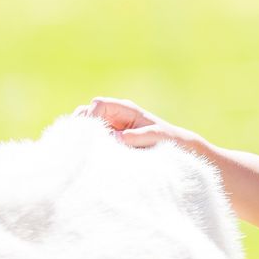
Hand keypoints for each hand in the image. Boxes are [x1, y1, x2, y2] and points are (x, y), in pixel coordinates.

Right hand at [75, 97, 195, 150]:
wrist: (178, 148)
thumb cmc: (168, 139)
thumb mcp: (155, 136)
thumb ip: (135, 136)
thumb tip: (113, 137)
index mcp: (126, 109)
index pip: (99, 104)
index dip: (91, 116)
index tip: (90, 133)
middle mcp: (115, 115)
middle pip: (87, 111)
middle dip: (82, 124)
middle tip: (81, 142)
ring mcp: (110, 126)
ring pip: (86, 124)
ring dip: (83, 135)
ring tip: (83, 150)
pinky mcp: (109, 139)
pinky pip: (91, 137)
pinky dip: (87, 143)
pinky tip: (87, 154)